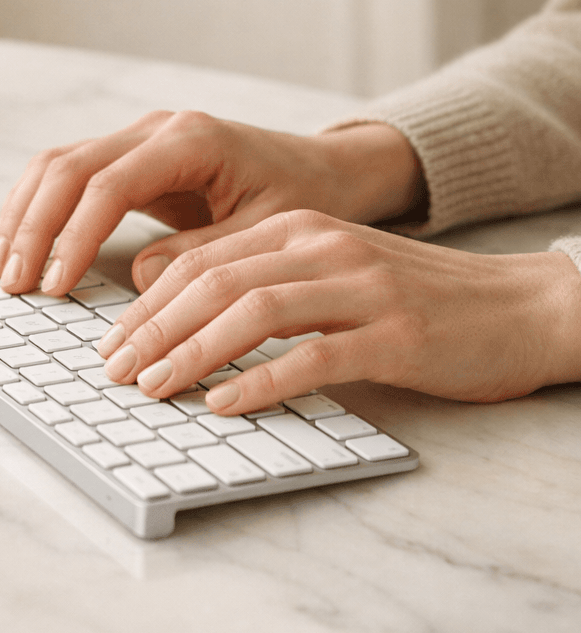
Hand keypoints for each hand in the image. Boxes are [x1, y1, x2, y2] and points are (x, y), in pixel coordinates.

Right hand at [0, 109, 423, 295]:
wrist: (327, 169)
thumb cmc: (305, 198)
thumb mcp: (267, 234)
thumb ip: (206, 256)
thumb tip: (143, 281)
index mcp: (191, 140)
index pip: (109, 184)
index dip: (75, 236)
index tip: (54, 285)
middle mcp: (157, 128)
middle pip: (69, 167)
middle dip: (33, 227)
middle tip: (13, 284)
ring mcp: (141, 138)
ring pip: (58, 165)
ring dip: (24, 216)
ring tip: (3, 269)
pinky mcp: (133, 158)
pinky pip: (71, 176)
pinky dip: (40, 209)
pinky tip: (21, 246)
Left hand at [95, 210, 580, 410]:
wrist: (520, 307)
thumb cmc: (417, 300)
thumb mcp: (334, 274)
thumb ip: (269, 284)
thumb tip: (184, 320)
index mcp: (301, 228)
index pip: (202, 258)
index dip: (148, 302)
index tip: (112, 342)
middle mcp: (325, 248)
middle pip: (214, 281)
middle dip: (153, 328)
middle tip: (115, 371)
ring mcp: (361, 289)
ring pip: (253, 312)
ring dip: (191, 352)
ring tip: (153, 388)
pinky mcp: (395, 336)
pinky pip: (313, 357)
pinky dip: (260, 382)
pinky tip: (223, 404)